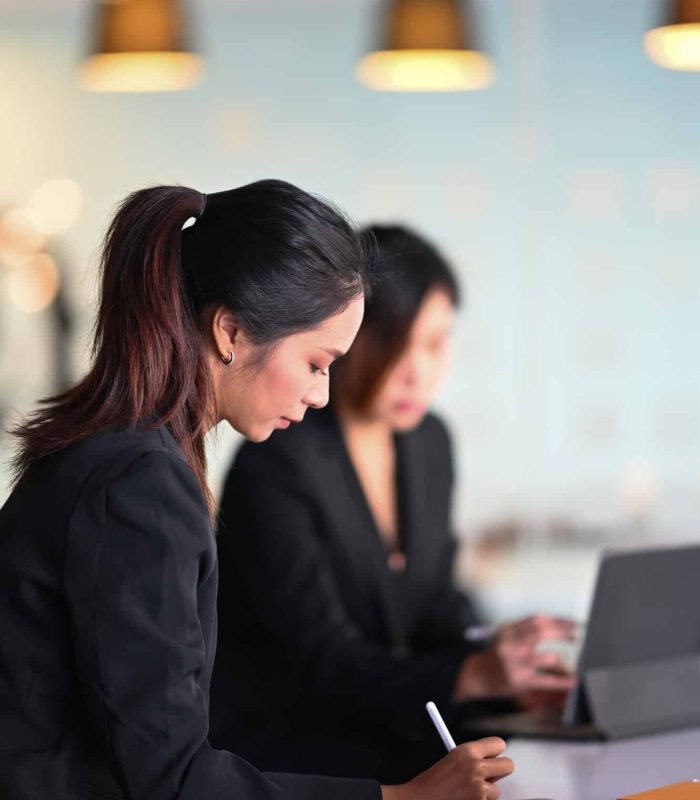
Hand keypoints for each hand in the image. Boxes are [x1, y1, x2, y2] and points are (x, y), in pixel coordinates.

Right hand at [381, 737, 512, 799]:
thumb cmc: (432, 783)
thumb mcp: (451, 761)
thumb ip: (472, 760)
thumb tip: (493, 763)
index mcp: (467, 750)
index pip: (498, 744)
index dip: (495, 752)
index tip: (490, 758)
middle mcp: (475, 766)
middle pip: (508, 765)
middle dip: (500, 772)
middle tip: (489, 777)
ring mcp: (479, 788)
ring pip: (497, 790)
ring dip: (485, 794)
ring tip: (464, 794)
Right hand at [454, 615, 577, 701]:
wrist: (476, 676)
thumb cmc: (496, 656)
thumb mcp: (506, 636)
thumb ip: (525, 630)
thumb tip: (556, 625)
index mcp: (509, 630)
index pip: (537, 620)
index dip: (558, 620)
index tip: (573, 623)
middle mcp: (511, 644)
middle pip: (542, 632)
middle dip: (564, 632)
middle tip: (578, 635)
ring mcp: (516, 663)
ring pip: (548, 657)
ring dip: (561, 659)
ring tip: (569, 662)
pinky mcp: (520, 681)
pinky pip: (546, 681)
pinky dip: (562, 681)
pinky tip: (573, 681)